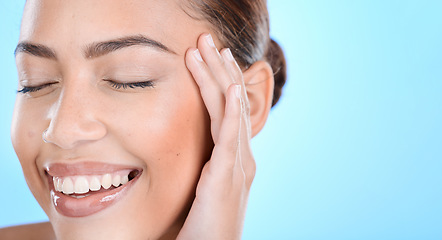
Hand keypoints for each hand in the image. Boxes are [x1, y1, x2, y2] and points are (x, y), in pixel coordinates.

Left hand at [177, 33, 255, 239]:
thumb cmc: (206, 227)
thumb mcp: (206, 191)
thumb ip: (207, 169)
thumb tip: (198, 155)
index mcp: (235, 160)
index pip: (229, 113)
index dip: (221, 83)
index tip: (213, 58)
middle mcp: (242, 158)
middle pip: (232, 105)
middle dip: (221, 70)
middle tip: (211, 41)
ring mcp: (238, 166)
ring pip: (231, 113)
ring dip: (221, 79)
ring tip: (213, 50)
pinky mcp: (227, 176)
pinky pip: (231, 137)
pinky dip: (232, 110)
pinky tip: (232, 87)